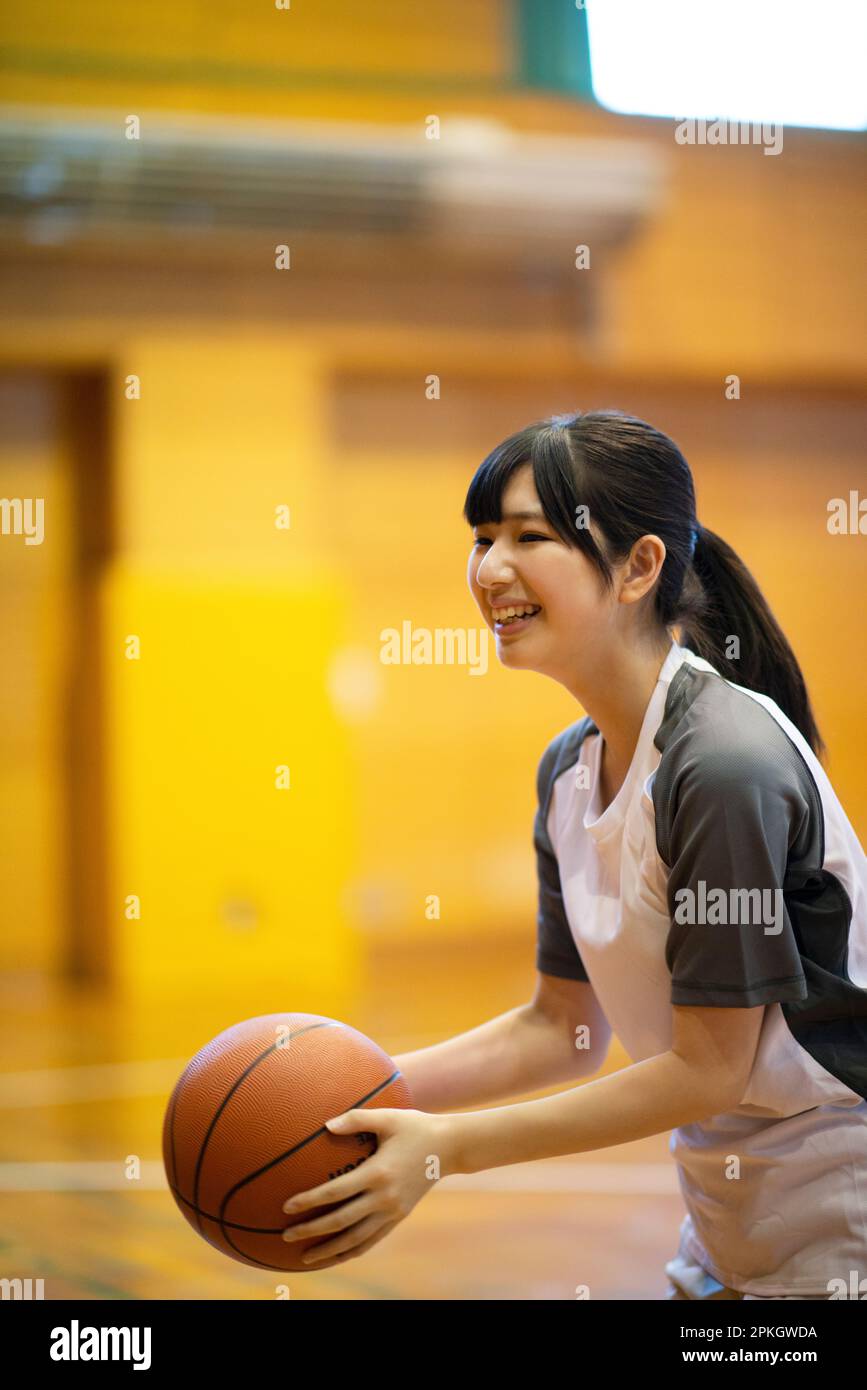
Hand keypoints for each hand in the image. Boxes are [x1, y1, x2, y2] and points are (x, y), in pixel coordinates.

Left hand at [282, 1107, 447, 1267]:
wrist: (450, 1148)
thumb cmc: (415, 1127)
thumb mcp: (387, 1117)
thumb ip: (356, 1119)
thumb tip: (325, 1125)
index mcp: (378, 1173)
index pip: (335, 1192)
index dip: (309, 1201)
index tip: (287, 1207)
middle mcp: (384, 1198)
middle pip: (340, 1221)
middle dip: (311, 1230)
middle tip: (286, 1236)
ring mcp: (392, 1211)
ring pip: (355, 1239)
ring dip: (329, 1250)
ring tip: (305, 1257)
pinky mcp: (399, 1217)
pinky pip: (371, 1240)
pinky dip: (351, 1251)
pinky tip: (336, 1254)